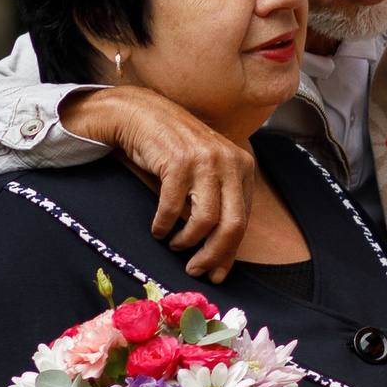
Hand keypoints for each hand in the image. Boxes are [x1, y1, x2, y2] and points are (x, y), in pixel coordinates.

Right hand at [62, 88, 258, 281]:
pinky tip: (157, 229)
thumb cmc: (174, 148)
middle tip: (195, 269)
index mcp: (243, 167)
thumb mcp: (207, 171)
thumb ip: (219, 202)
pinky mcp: (178, 162)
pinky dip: (163, 225)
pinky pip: (174, 208)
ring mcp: (205, 161)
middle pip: (232, 225)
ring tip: (175, 244)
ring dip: (187, 241)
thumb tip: (221, 255)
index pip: (244, 219)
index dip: (229, 251)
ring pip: (205, 220)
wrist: (142, 114)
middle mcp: (230, 162)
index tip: (215, 272)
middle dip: (214, 255)